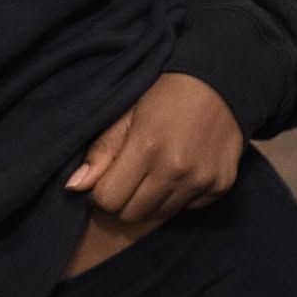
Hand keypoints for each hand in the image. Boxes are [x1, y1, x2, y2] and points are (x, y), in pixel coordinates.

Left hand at [63, 72, 243, 221]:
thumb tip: (74, 187)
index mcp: (147, 147)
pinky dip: (179, 196)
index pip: (108, 199)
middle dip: (123, 198)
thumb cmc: (165, 93)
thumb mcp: (126, 112)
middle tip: (129, 173)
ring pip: (159, 216)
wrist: (220, 81)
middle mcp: (176, 169)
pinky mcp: (221, 186)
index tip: (108, 174)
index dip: (101, 190)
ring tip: (154, 169)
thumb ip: (101, 150)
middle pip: (132, 214)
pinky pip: (187, 208)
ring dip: (150, 199)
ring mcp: (202, 180)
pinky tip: (181, 169)